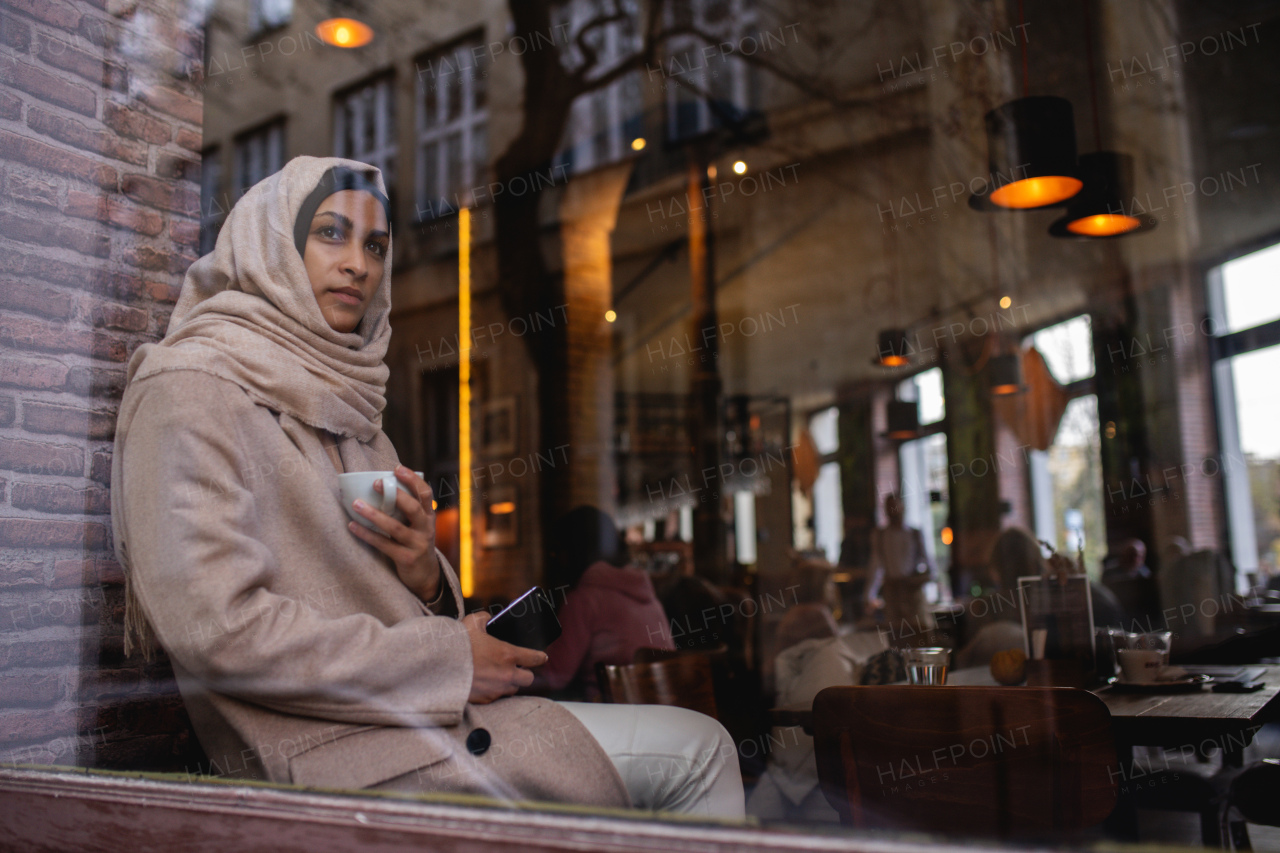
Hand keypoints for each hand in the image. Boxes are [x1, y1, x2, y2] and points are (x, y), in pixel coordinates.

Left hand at [347, 466, 440, 601]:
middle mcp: (426, 528)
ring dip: (374, 515)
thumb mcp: (418, 525)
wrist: (426, 575)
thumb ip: (406, 509)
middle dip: (395, 494)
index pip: (425, 493)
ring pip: (395, 527)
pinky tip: (353, 526)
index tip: (396, 468)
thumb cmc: (415, 542)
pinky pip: (384, 545)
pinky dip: (367, 535)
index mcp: (428, 516)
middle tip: (375, 483)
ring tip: (356, 504)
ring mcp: (417, 544)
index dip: (412, 480)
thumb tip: (379, 487)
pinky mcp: (406, 558)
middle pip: (413, 508)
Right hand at [462, 612, 547, 703]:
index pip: (534, 658)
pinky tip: (485, 684)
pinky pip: (496, 697)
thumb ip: (485, 619)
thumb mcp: (472, 623)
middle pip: (528, 679)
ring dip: (510, 683)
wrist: (440, 667)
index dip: (540, 657)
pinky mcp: (485, 700)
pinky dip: (494, 691)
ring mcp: (497, 689)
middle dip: (525, 673)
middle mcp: (506, 674)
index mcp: (507, 654)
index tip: (542, 657)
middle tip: (518, 667)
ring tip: (500, 676)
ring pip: (512, 689)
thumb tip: (489, 619)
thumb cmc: (457, 644)